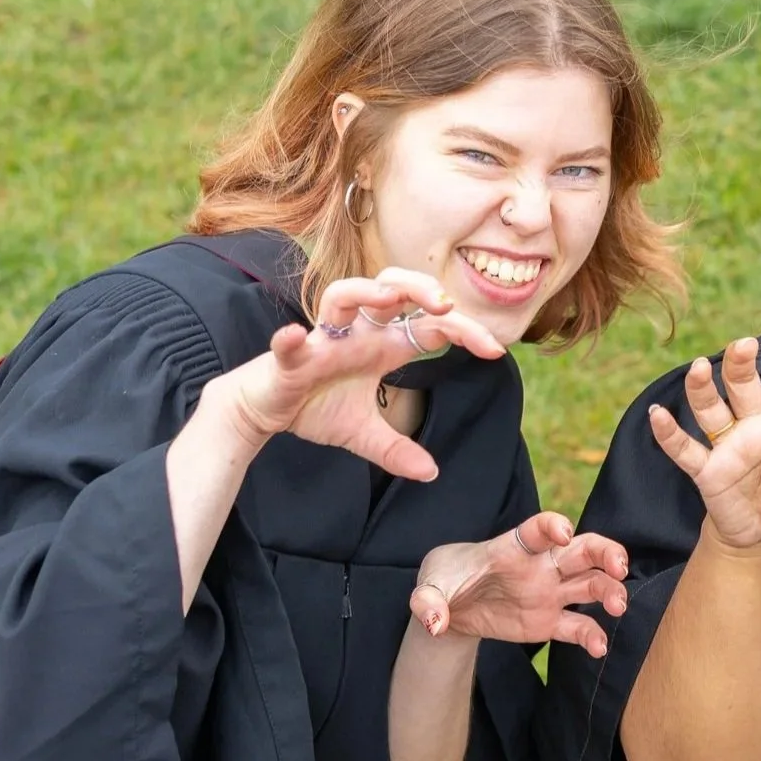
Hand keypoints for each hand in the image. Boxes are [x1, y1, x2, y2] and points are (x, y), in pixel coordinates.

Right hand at [222, 268, 505, 481]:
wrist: (265, 411)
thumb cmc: (314, 407)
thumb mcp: (363, 435)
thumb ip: (397, 450)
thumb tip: (431, 472)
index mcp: (381, 345)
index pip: (430, 325)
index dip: (464, 330)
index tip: (495, 350)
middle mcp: (356, 333)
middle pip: (391, 289)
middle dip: (420, 288)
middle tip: (448, 305)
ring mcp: (322, 340)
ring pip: (342, 295)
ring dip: (366, 292)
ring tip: (390, 299)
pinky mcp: (289, 358)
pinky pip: (289, 344)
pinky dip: (290, 340)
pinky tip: (294, 337)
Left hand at [409, 512, 627, 655]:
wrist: (449, 611)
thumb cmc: (444, 582)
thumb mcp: (429, 586)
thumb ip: (429, 601)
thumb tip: (433, 622)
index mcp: (513, 548)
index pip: (538, 530)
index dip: (553, 526)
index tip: (563, 533)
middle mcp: (540, 566)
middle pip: (583, 550)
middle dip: (606, 553)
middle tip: (619, 567)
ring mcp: (549, 593)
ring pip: (591, 584)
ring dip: (610, 591)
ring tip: (618, 606)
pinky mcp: (549, 621)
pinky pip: (578, 627)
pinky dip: (592, 636)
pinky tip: (599, 648)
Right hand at [648, 333, 760, 550]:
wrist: (760, 531)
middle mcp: (756, 425)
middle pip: (744, 386)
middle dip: (741, 364)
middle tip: (743, 344)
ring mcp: (729, 444)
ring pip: (712, 408)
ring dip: (704, 388)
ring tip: (698, 366)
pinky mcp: (707, 469)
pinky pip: (685, 448)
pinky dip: (670, 433)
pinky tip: (658, 415)